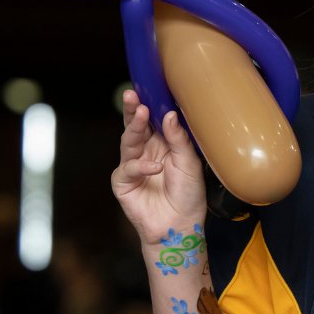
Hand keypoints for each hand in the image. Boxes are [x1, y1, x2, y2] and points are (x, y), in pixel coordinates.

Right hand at [111, 90, 207, 245]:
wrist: (181, 225)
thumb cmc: (189, 195)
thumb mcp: (190, 164)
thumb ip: (179, 140)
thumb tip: (169, 115)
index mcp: (161, 144)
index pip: (152, 121)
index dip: (148, 105)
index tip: (147, 88)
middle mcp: (144, 152)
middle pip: (134, 126)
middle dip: (132, 109)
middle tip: (132, 94)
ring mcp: (132, 166)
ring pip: (127, 142)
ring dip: (134, 127)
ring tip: (140, 114)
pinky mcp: (123, 182)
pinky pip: (129, 169)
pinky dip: (142, 167)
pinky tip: (155, 167)